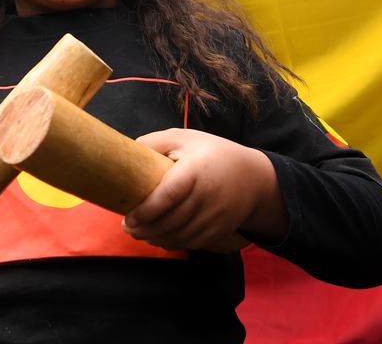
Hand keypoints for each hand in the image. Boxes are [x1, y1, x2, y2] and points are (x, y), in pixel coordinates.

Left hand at [123, 128, 283, 251]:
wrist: (254, 178)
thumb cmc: (212, 154)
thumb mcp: (185, 138)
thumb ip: (155, 143)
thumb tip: (127, 153)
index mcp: (197, 169)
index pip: (169, 194)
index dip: (147, 210)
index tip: (128, 216)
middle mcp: (208, 195)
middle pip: (172, 220)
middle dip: (145, 229)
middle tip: (127, 227)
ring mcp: (216, 216)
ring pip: (180, 236)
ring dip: (155, 238)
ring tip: (138, 233)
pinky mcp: (219, 230)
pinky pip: (191, 243)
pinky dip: (172, 243)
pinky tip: (157, 238)